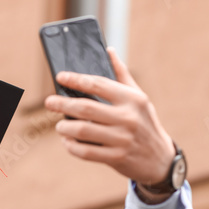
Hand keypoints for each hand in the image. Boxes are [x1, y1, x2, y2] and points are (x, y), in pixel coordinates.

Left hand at [44, 47, 176, 191]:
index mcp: (132, 99)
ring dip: (65, 128)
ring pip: (83, 130)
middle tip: (49, 102)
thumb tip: (108, 50)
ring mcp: (122, 139)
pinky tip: (67, 141)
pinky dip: (72, 146)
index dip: (76, 79)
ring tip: (59, 126)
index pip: (99, 84)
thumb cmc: (144, 123)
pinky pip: (86, 151)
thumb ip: (122, 75)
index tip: (60, 77)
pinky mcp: (116, 158)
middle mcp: (128, 118)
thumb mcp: (139, 98)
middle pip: (86, 108)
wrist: (159, 159)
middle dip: (63, 104)